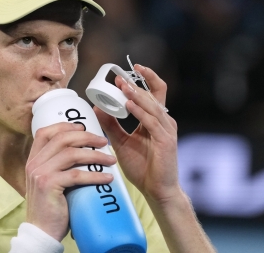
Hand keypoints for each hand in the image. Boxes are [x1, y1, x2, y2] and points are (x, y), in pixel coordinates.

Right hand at [25, 122, 115, 240]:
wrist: (41, 231)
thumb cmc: (51, 207)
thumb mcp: (49, 181)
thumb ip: (58, 166)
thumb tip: (85, 152)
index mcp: (33, 159)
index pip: (45, 132)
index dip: (65, 125)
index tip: (83, 127)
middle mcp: (34, 163)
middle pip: (62, 138)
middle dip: (86, 136)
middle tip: (104, 142)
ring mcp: (40, 173)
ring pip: (71, 154)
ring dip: (94, 155)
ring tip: (110, 160)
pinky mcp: (49, 185)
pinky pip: (76, 175)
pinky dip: (94, 175)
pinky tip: (107, 177)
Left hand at [94, 64, 179, 203]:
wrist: (156, 190)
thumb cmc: (143, 167)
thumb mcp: (121, 142)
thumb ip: (111, 125)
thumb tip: (97, 108)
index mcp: (155, 120)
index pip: (153, 92)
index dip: (142, 80)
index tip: (124, 72)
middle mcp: (164, 121)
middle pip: (153, 94)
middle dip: (136, 83)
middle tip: (119, 76)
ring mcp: (167, 130)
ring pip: (152, 105)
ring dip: (136, 93)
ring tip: (122, 85)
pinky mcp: (166, 141)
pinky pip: (151, 122)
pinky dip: (139, 111)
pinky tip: (128, 104)